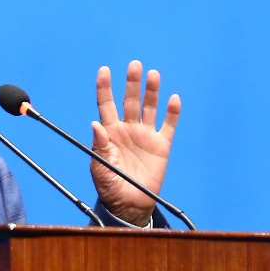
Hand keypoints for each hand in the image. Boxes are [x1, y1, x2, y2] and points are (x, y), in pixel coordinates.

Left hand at [91, 60, 180, 225]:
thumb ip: (98, 146)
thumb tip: (95, 124)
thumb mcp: (100, 168)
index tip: (104, 70)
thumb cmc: (110, 187)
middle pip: (130, 100)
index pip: (106, 104)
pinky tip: (173, 99)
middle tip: (134, 65)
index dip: (105, 87)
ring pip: (149, 108)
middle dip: (132, 83)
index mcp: (110, 132)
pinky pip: (168, 125)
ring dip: (151, 91)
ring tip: (153, 75)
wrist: (130, 205)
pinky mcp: (161, 145)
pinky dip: (172, 112)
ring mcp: (145, 135)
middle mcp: (128, 129)